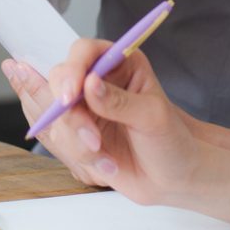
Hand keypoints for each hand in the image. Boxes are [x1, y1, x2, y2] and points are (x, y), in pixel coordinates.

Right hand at [34, 37, 207, 205]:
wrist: (173, 178)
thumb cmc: (172, 140)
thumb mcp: (152, 116)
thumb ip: (119, 101)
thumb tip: (89, 84)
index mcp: (120, 63)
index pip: (84, 52)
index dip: (72, 70)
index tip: (71, 95)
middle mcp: (98, 81)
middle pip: (60, 81)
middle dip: (70, 114)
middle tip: (93, 139)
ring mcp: (85, 108)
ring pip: (56, 116)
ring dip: (77, 141)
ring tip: (105, 155)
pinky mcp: (77, 134)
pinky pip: (60, 141)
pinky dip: (80, 156)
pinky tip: (107, 164)